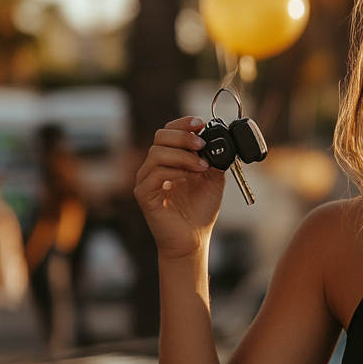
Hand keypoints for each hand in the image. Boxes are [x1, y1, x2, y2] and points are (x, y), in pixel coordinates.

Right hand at [134, 117, 225, 258]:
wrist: (194, 239)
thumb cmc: (200, 211)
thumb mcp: (213, 179)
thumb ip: (213, 159)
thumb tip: (218, 141)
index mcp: (170, 160)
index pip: (169, 132)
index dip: (183, 124)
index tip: (200, 123)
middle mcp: (155, 167)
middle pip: (160, 137)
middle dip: (183, 137)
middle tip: (201, 145)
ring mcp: (147, 181)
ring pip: (157, 154)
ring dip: (182, 156)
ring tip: (200, 167)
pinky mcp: (144, 195)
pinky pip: (153, 175)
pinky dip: (172, 172)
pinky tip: (187, 177)